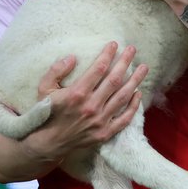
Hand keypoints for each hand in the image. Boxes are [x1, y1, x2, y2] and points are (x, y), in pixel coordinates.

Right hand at [20, 42, 148, 162]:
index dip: (108, 54)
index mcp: (77, 93)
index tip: (114, 44)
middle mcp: (91, 106)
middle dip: (125, 62)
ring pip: (123, 97)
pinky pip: (124, 118)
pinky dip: (134, 106)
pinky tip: (138, 93)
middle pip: (115, 80)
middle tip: (132, 50)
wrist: (48, 143)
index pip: (98, 69)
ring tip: (143, 68)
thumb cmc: (47, 113)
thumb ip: (56, 71)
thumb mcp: (44, 89)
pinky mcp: (105, 133)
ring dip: (135, 81)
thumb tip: (72, 57)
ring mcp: (100, 121)